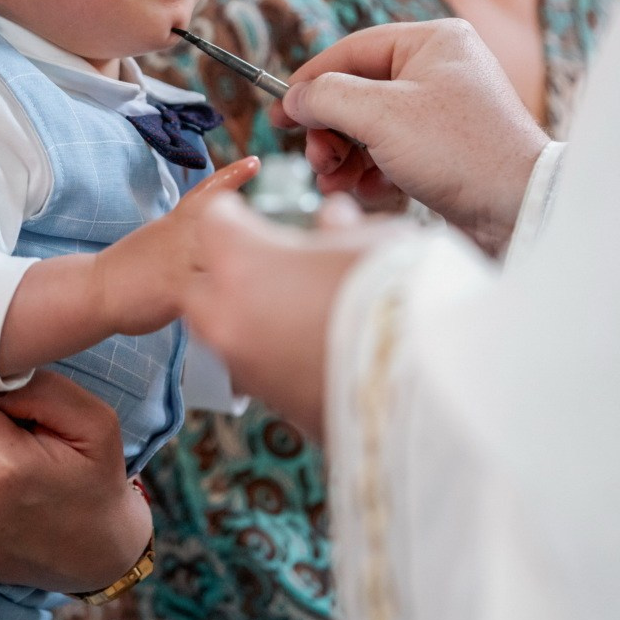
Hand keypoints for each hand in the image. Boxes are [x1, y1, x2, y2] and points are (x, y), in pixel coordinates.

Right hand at [95, 155, 259, 334]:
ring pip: (222, 258)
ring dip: (244, 269)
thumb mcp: (158, 240)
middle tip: (279, 235)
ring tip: (268, 278)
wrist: (95, 289)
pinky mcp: (175, 290)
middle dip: (252, 234)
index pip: (206, 193)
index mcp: (175, 223)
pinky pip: (211, 294)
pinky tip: (241, 313)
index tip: (256, 162)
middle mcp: (180, 237)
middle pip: (223, 226)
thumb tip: (214, 243)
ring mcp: (179, 262)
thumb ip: (188, 238)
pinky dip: (227, 302)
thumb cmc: (128, 270)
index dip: (232, 177)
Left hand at [183, 192, 400, 440]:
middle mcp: (227, 313)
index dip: (235, 217)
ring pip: (219, 331)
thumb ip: (340, 228)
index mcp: (242, 260)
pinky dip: (268, 354)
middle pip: (199, 283)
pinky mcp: (268, 401)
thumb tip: (334, 217)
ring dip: (243, 316)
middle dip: (225, 272)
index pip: (213, 223)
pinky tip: (308, 346)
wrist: (420, 380)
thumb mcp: (371, 241)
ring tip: (292, 308)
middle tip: (268, 265)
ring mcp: (243, 363)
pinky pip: (252, 368)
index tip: (253, 218)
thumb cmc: (394, 294)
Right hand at [271, 19, 548, 252]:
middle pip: (357, 91)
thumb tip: (294, 98)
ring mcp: (443, 110)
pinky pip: (391, 151)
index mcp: (432, 41)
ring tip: (334, 181)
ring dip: (344, 156)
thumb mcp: (381, 115)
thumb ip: (327, 98)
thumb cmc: (459, 151)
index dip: (309, 83)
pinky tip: (367, 191)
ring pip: (370, 126)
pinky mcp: (444, 148)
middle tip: (316, 160)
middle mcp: (440, 69)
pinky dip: (371, 171)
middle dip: (330, 131)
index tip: (278, 114)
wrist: (519, 209)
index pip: (351, 51)